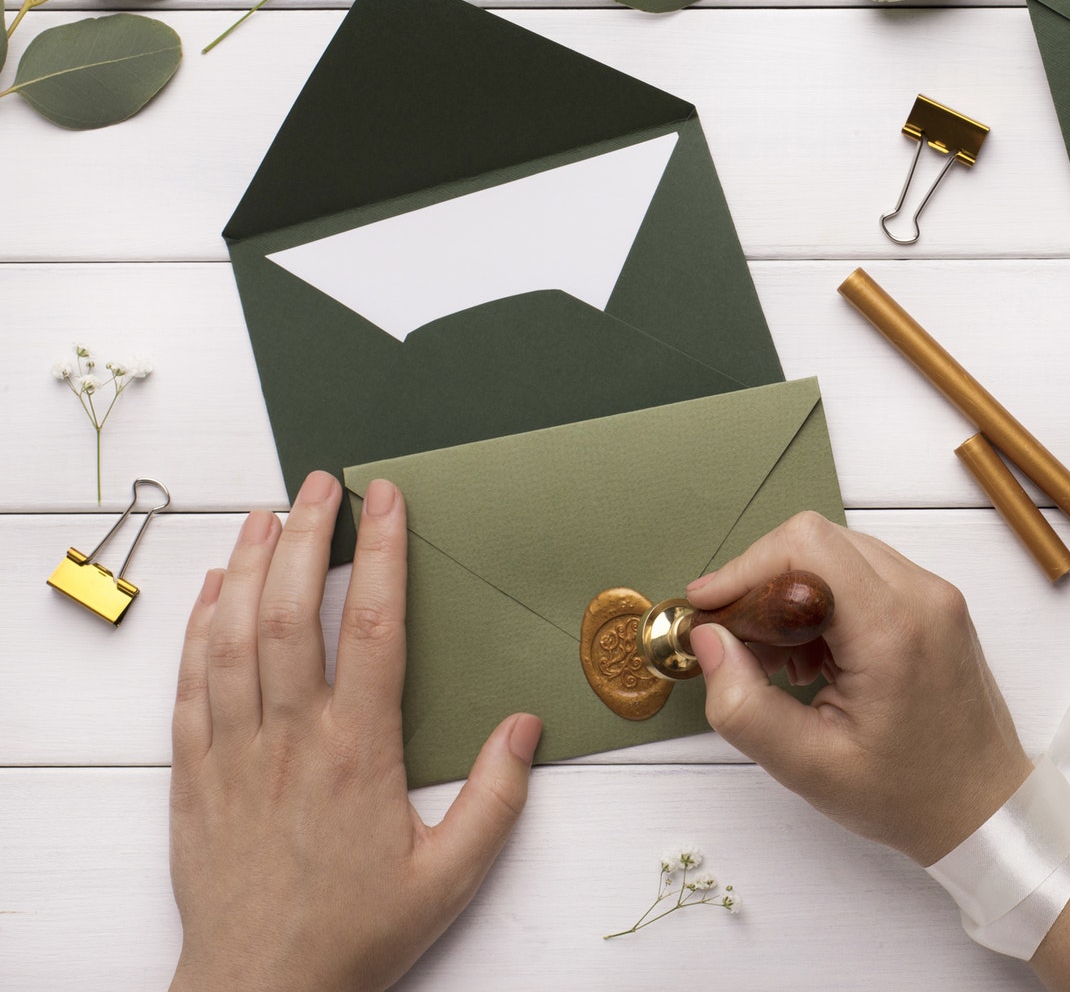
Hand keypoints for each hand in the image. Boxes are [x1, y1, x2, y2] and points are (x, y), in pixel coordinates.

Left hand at [169, 472, 541, 991]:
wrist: (260, 988)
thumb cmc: (354, 935)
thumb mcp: (450, 874)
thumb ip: (496, 798)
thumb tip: (525, 728)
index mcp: (357, 752)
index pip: (373, 626)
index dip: (381, 553)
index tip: (387, 502)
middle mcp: (290, 738)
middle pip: (293, 610)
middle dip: (306, 534)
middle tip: (322, 483)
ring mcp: (234, 751)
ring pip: (233, 635)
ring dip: (248, 565)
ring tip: (264, 515)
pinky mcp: (194, 774)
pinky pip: (190, 684)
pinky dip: (199, 627)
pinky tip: (212, 592)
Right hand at [688, 511, 1033, 864]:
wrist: (984, 808)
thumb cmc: (907, 795)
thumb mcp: (807, 765)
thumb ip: (743, 705)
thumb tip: (707, 639)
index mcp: (894, 631)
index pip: (806, 546)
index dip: (744, 568)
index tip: (709, 610)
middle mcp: (923, 597)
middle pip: (818, 541)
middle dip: (763, 584)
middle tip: (739, 645)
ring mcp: (935, 596)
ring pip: (839, 553)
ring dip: (793, 596)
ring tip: (781, 662)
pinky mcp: (936, 604)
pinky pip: (865, 574)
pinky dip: (825, 602)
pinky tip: (815, 659)